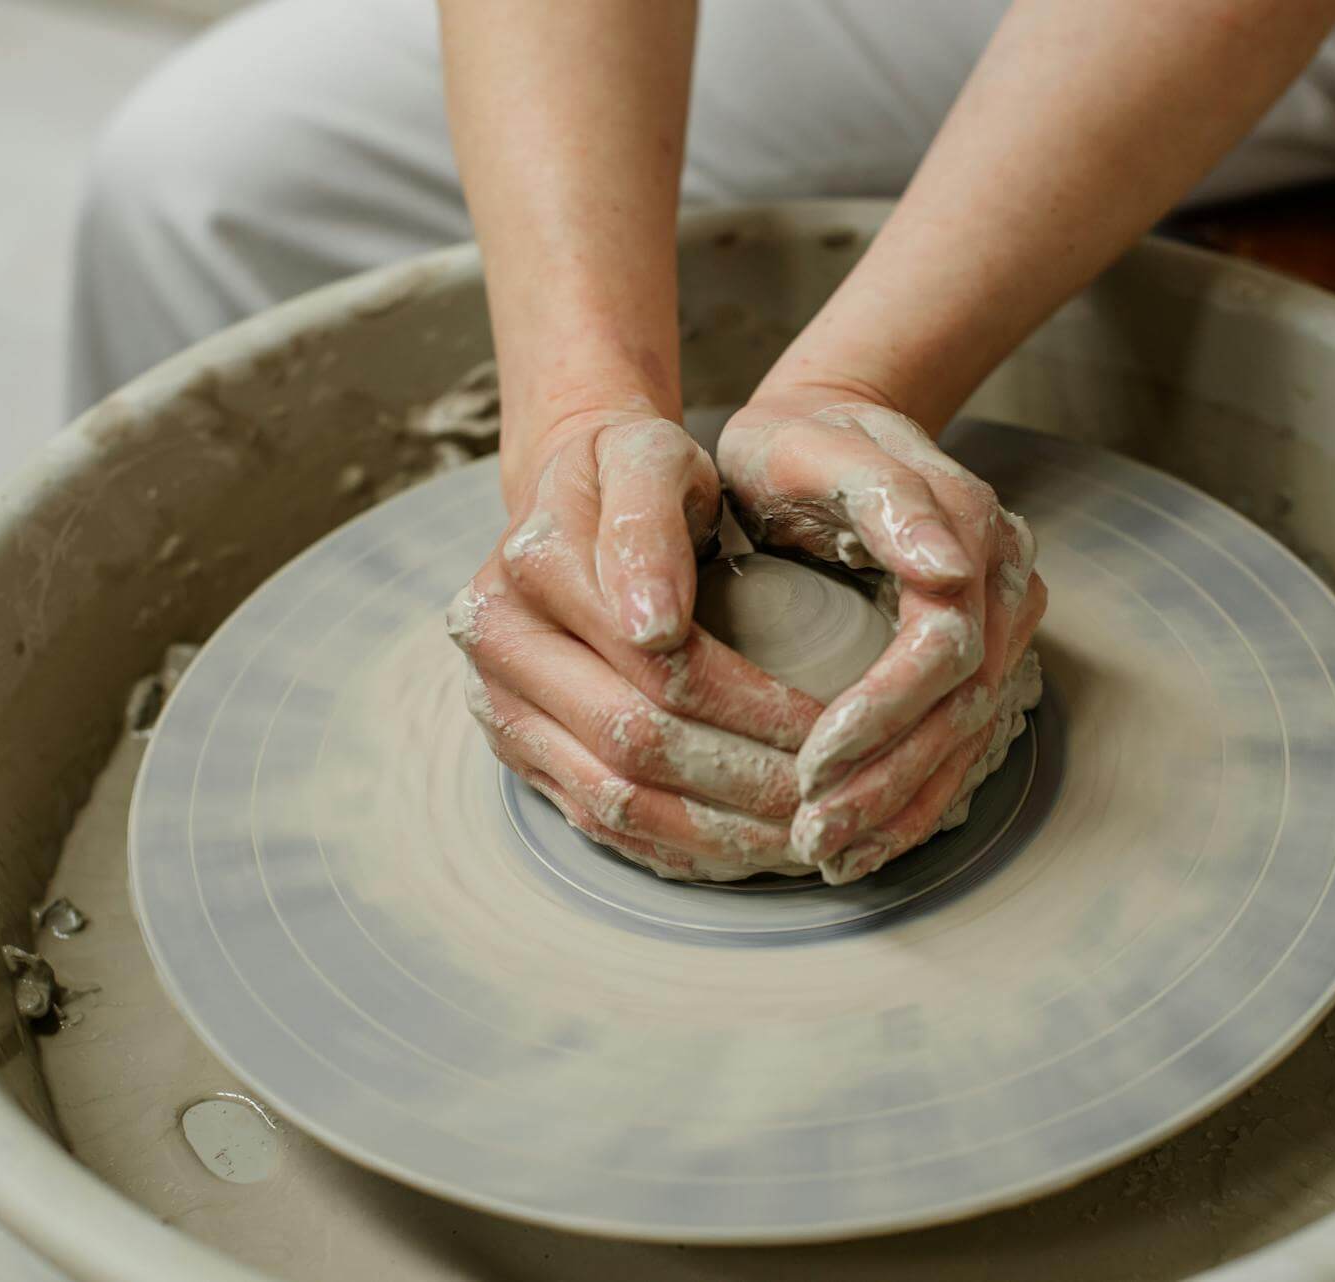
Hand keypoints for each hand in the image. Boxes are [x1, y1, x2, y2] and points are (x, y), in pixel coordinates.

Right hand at [450, 409, 825, 878]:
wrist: (574, 498)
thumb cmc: (635, 474)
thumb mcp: (650, 456)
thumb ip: (648, 521)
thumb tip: (651, 626)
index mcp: (533, 570)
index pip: (661, 667)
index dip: (756, 707)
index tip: (835, 726)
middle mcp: (498, 647)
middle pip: (637, 746)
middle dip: (748, 783)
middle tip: (834, 799)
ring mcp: (500, 710)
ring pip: (618, 803)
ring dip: (720, 835)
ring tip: (804, 837)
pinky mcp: (518, 755)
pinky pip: (601, 827)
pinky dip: (682, 850)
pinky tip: (750, 850)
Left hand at [717, 389, 1045, 883]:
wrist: (826, 422)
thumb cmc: (799, 438)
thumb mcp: (816, 445)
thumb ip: (883, 497)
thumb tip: (949, 570)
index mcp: (969, 526)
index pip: (944, 648)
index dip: (882, 714)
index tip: (811, 763)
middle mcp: (1003, 578)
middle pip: (962, 706)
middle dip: (888, 781)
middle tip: (812, 835)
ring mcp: (1003, 619)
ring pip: (967, 736)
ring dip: (902, 807)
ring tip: (832, 857)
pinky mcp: (984, 653)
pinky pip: (959, 739)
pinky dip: (914, 799)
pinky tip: (865, 845)